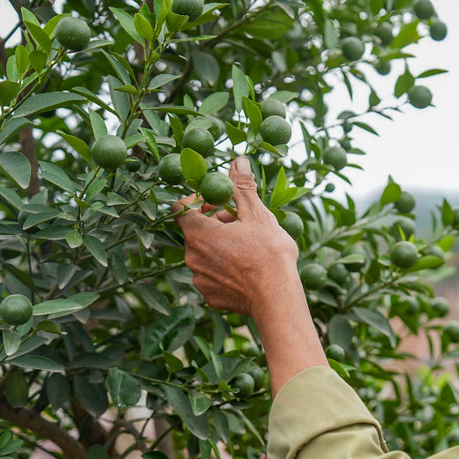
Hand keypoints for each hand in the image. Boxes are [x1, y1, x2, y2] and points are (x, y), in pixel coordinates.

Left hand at [173, 157, 297, 317]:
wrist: (277, 298)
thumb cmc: (269, 253)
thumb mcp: (258, 214)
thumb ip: (242, 187)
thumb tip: (238, 161)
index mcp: (198, 233)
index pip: (181, 208)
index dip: (198, 201)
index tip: (219, 202)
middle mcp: (191, 257)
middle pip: (196, 232)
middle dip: (215, 223)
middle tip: (242, 223)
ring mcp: (200, 279)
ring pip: (205, 254)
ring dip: (220, 246)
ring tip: (248, 246)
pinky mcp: (210, 296)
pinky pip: (213, 276)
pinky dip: (225, 269)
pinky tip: (246, 269)